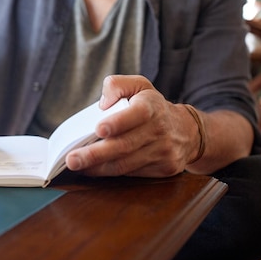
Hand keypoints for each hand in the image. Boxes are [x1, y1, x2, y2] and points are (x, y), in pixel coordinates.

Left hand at [65, 75, 198, 177]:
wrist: (188, 131)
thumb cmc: (154, 106)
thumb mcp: (139, 85)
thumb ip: (117, 85)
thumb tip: (102, 104)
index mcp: (152, 107)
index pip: (136, 115)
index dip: (118, 123)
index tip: (98, 129)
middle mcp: (159, 130)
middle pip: (125, 146)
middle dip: (95, 154)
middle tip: (72, 160)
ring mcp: (162, 152)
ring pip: (126, 164)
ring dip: (98, 168)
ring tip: (78, 167)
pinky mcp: (163, 169)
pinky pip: (132, 173)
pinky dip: (110, 172)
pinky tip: (94, 170)